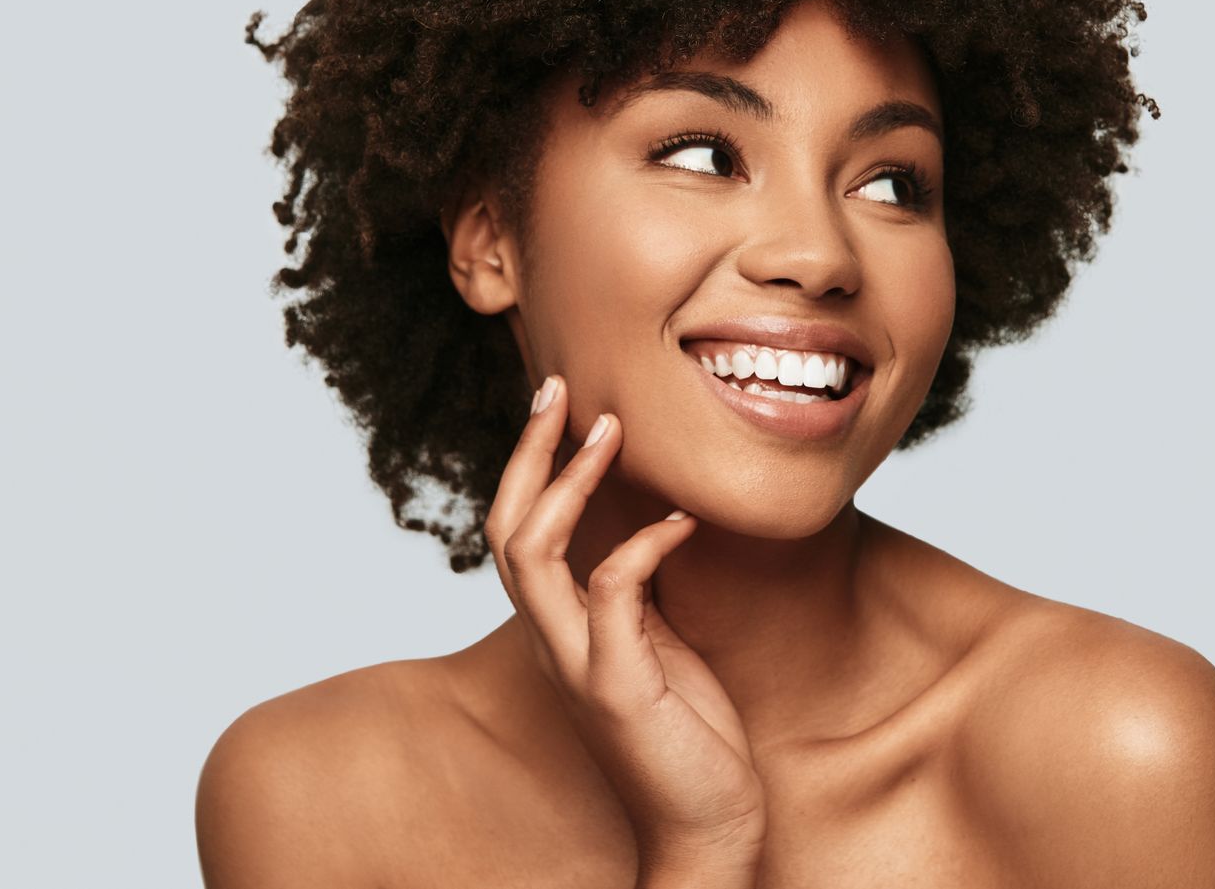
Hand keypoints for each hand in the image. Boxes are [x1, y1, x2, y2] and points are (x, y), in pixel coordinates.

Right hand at [484, 375, 767, 869]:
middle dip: (529, 453)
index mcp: (560, 630)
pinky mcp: (618, 686)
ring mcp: (579, 665)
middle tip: (559, 388)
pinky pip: (613, 593)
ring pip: (532, 553)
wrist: (708, 827)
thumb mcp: (658, 646)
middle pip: (506, 529)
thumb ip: (639, 593)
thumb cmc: (689, 737)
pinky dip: (642, 545)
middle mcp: (554, 642)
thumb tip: (652, 522)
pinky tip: (681, 522)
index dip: (530, 466)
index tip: (560, 405)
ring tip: (608, 432)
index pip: (517, 532)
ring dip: (568, 483)